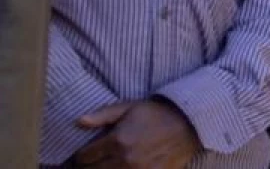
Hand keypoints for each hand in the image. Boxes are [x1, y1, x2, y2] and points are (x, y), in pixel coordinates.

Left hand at [73, 99, 199, 167]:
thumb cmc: (158, 114)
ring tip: (108, 163)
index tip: (83, 155)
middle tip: (93, 161)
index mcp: (116, 141)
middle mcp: (124, 159)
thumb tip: (78, 122)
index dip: (81, 156)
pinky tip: (124, 166)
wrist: (190, 125)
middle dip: (90, 166)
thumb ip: (103, 115)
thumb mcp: (130, 107)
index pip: (85, 157)